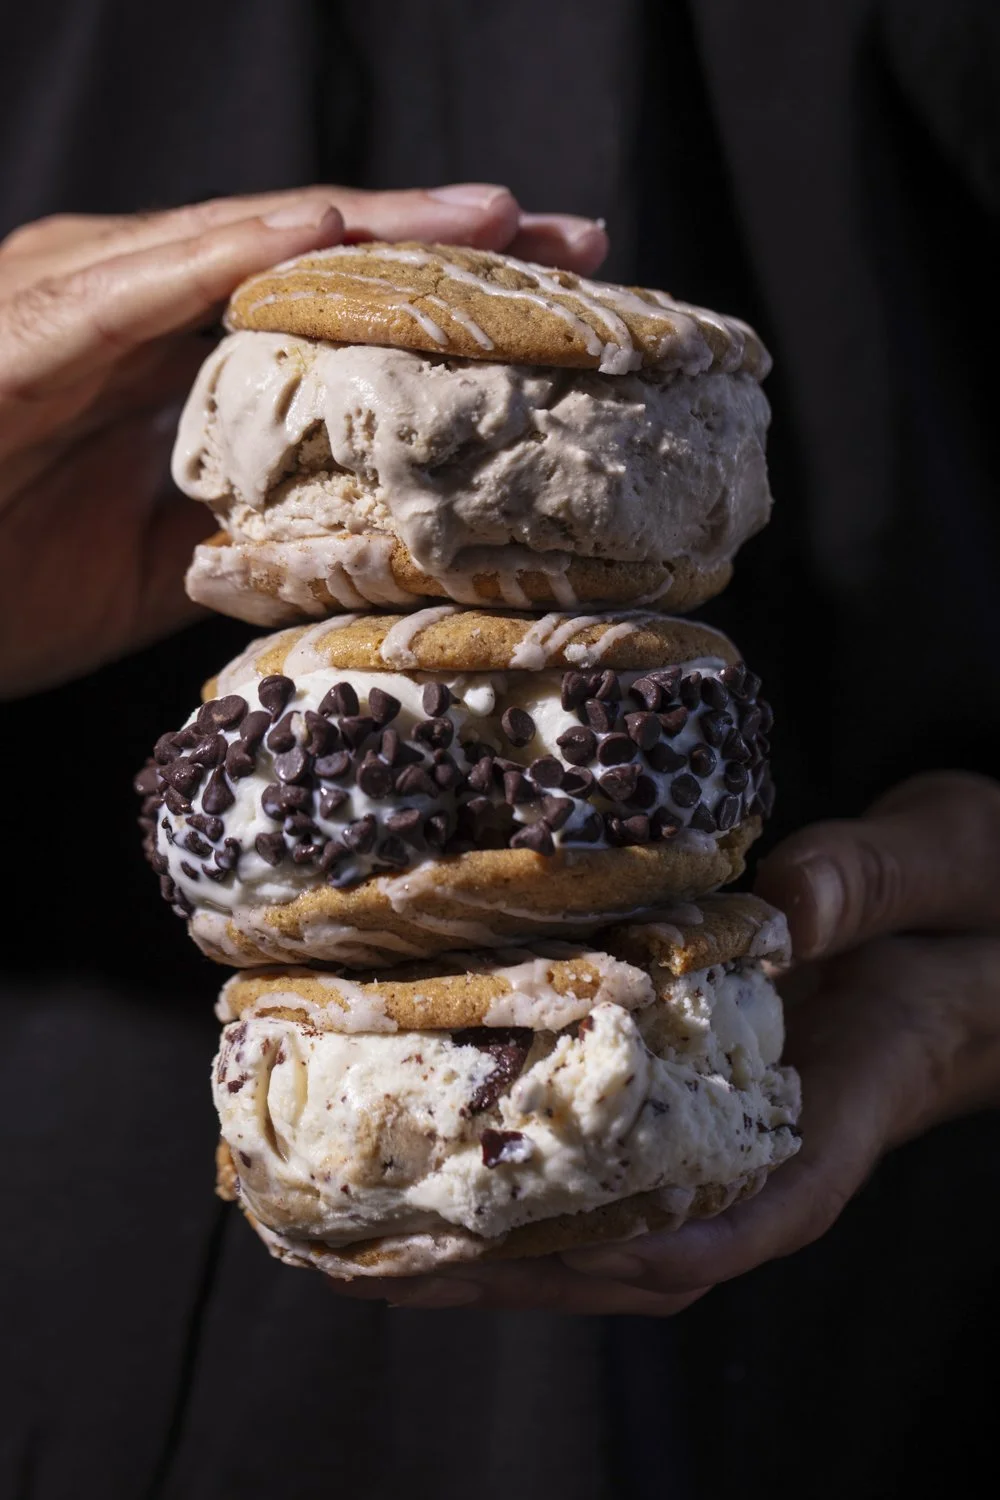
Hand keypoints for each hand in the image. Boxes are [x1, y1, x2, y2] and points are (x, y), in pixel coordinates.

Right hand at [0, 184, 606, 696]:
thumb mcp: (159, 564)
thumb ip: (246, 527)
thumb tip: (353, 536)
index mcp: (172, 355)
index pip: (325, 309)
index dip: (438, 304)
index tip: (555, 314)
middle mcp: (136, 301)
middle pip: (314, 255)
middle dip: (446, 249)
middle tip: (577, 243)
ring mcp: (86, 297)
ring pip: (255, 242)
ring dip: (380, 229)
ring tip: (496, 225)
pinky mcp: (41, 321)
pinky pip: (154, 277)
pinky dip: (246, 250)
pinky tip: (334, 233)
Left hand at [335, 772, 999, 1312]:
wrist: (988, 921)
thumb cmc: (981, 895)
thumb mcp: (952, 861)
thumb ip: (876, 880)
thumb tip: (781, 906)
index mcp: (855, 1091)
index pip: (767, 1205)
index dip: (660, 1244)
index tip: (548, 1247)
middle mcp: (783, 1134)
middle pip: (656, 1249)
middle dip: (526, 1272)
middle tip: (386, 1260)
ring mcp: (738, 1122)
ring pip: (621, 1226)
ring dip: (502, 1249)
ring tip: (369, 1239)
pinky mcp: (703, 1092)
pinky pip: (614, 1165)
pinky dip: (527, 1186)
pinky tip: (436, 1167)